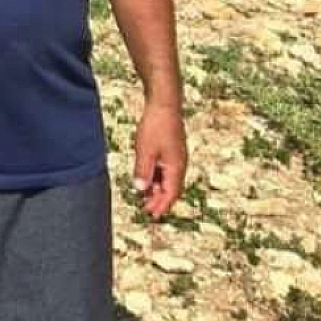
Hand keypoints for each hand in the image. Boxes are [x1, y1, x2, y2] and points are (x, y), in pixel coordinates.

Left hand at [133, 100, 186, 218]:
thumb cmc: (156, 126)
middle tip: (147, 211)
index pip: (171, 192)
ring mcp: (175, 157)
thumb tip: (141, 189)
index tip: (153, 215)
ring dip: (157, 190)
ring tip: (144, 199)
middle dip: (159, 200)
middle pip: (171, 188)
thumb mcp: (145, 151)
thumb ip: (143, 171)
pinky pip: (164, 170)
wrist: (164, 105)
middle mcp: (178, 164)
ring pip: (167, 179)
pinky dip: (156, 178)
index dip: (162, 205)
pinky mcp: (170, 151)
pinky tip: (146, 181)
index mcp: (176, 166)